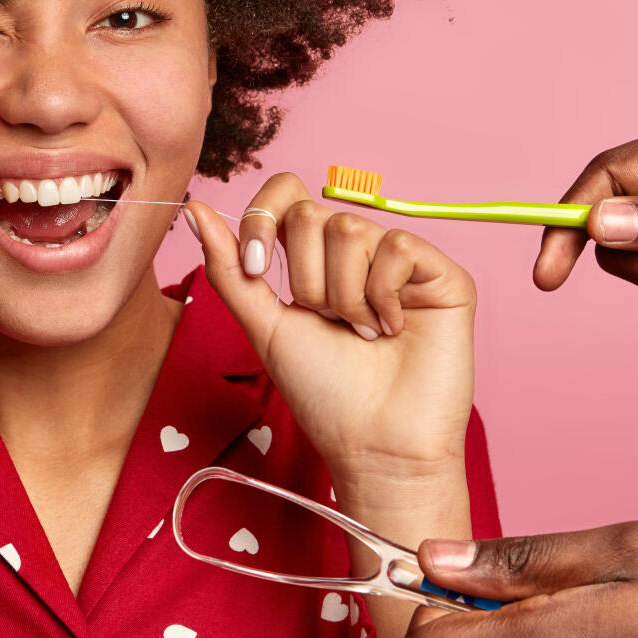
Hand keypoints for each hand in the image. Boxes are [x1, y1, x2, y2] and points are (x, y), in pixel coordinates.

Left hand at [185, 176, 476, 487]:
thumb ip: (230, 268)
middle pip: (311, 214)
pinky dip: (383, 294)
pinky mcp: (442, 273)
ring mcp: (401, 260)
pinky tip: (395, 328)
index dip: (263, 219)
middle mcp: (359, 252)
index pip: (285, 194)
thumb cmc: (323, 393)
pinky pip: (397, 245)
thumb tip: (195, 208)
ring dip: (343, 296)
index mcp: (315, 258)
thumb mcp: (263, 325)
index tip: (258, 269)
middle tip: (329, 324)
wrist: (373, 443)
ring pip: (350, 229)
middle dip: (305, 280)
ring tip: (363, 334)